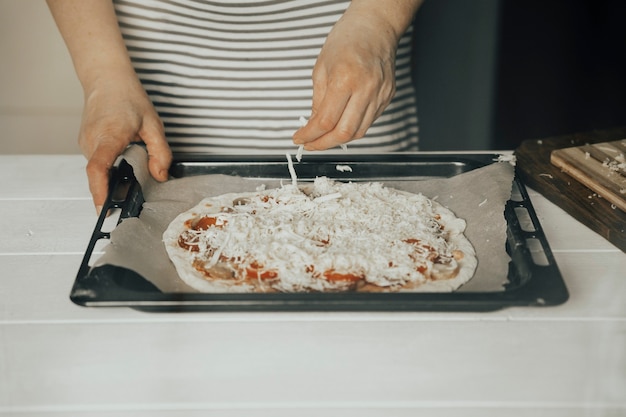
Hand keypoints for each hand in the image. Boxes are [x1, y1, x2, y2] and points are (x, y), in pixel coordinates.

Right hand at [79, 75, 171, 213]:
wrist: (107, 80)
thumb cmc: (127, 98)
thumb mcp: (153, 125)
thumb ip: (160, 153)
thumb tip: (160, 176)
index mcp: (109, 136)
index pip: (98, 168)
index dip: (100, 191)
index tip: (105, 208)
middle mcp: (92, 141)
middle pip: (100, 176)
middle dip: (113, 191)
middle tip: (133, 198)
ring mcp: (86, 143)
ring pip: (99, 171)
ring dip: (113, 178)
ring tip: (131, 170)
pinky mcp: (86, 144)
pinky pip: (98, 164)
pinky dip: (110, 169)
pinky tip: (123, 162)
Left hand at [292, 7, 399, 149]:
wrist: (376, 26)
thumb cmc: (348, 40)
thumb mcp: (321, 67)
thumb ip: (318, 100)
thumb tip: (313, 125)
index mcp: (345, 79)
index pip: (325, 120)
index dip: (310, 135)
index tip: (300, 138)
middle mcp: (366, 89)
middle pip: (344, 133)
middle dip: (323, 144)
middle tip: (311, 144)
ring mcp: (380, 95)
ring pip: (358, 132)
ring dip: (338, 139)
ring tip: (323, 138)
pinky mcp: (387, 97)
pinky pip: (368, 121)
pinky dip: (352, 127)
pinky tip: (341, 124)